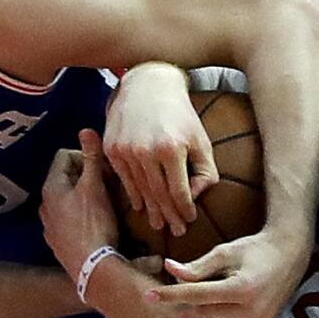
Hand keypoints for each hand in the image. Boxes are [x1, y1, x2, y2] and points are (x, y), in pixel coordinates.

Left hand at [40, 129, 119, 280]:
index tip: (103, 168)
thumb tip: (86, 129)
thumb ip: (91, 158)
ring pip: (68, 199)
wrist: (91, 269)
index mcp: (51, 187)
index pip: (64, 155)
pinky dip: (81, 215)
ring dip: (85, 196)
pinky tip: (96, 224)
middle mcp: (44, 204)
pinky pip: (69, 219)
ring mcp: (50, 225)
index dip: (85, 156)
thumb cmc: (94, 224)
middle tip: (108, 184)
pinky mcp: (58, 242)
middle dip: (87, 177)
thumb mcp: (95, 187)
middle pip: (67, 177)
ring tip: (106, 204)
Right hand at [103, 63, 218, 236]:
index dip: (185, 209)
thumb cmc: (180, 114)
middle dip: (169, 216)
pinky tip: (141, 206)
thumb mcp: (200, 139)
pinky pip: (124, 179)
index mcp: (171, 149)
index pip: (179, 191)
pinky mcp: (112, 148)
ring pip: (140, 190)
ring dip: (151, 210)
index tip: (190, 220)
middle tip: (176, 232)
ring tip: (159, 225)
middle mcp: (146, 151)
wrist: (147, 85)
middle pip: (159, 195)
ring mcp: (126, 150)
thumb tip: (196, 196)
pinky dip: (133, 195)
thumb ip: (205, 170)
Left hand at [144, 231, 310, 317]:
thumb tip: (169, 269)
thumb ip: (197, 266)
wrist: (290, 255)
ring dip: (197, 313)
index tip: (148, 295)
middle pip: (201, 311)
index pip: (195, 295)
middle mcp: (250, 310)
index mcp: (241, 288)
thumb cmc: (255, 249)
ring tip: (194, 297)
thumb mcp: (225, 252)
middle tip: (173, 289)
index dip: (170, 294)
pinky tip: (210, 307)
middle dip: (183, 301)